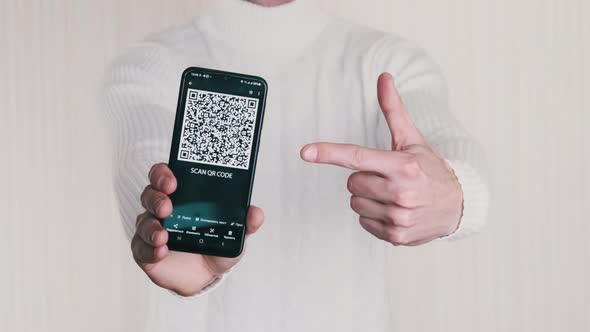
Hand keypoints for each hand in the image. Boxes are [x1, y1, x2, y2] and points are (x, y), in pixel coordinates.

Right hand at [132, 163, 263, 295]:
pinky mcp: (145, 250)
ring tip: (163, 235)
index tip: (172, 181)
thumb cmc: (215, 243)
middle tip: (167, 207)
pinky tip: (161, 251)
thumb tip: (255, 213)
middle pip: (150, 194)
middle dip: (156, 198)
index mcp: (181, 195)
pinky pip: (140, 248)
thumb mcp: (234, 233)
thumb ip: (245, 222)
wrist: (207, 274)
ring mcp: (152, 228)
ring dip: (150, 226)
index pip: (164, 175)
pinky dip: (149, 249)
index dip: (164, 174)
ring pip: (143, 220)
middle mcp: (163, 208)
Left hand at [300, 72, 462, 245]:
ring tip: (392, 195)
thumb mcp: (412, 140)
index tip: (306, 152)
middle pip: (352, 182)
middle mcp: (401, 192)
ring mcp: (399, 216)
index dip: (329, 153)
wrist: (458, 206)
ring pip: (356, 203)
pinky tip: (394, 210)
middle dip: (364, 178)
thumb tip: (383, 78)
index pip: (357, 157)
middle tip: (386, 177)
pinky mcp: (396, 235)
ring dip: (368, 198)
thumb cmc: (430, 170)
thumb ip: (393, 110)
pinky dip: (374, 215)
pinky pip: (364, 221)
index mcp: (403, 166)